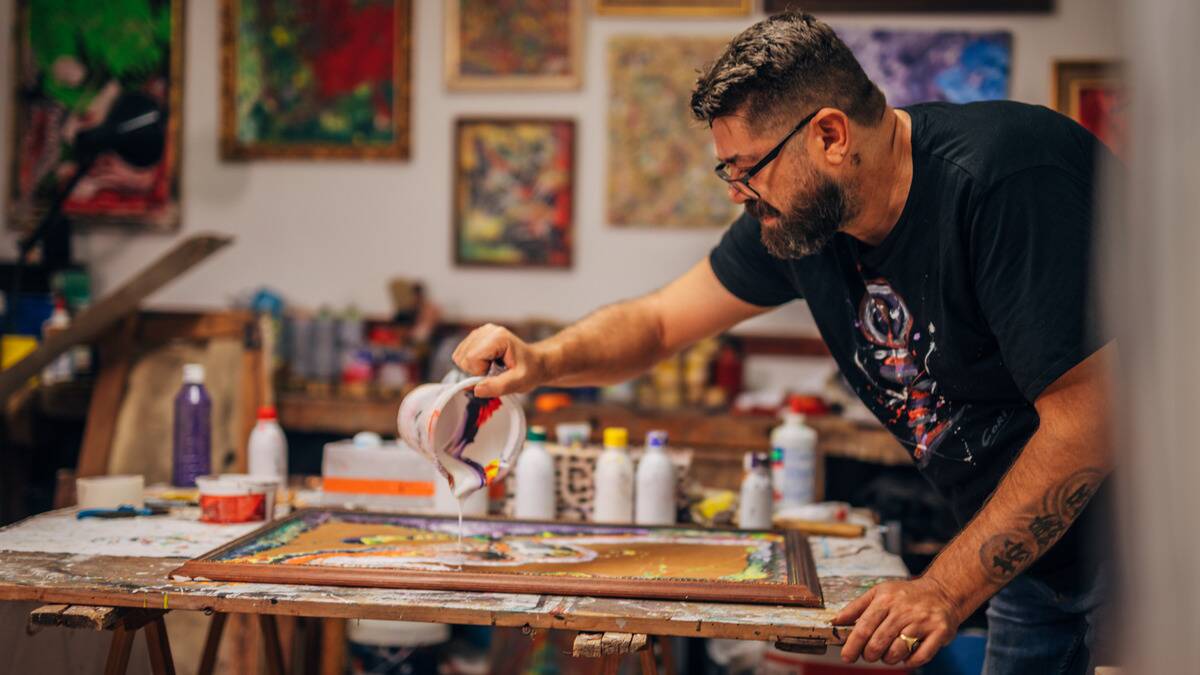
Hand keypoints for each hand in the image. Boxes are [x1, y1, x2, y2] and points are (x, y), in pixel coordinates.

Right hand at [451, 324, 550, 396]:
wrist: (535, 362)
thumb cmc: (529, 371)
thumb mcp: (518, 382)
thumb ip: (498, 386)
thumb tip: (476, 389)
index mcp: (498, 337)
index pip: (471, 358)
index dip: (479, 372)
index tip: (494, 375)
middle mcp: (487, 330)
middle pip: (462, 356)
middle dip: (475, 371)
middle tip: (493, 372)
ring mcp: (480, 332)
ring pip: (459, 355)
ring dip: (472, 368)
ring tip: (491, 367)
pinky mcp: (476, 336)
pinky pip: (461, 354)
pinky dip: (471, 363)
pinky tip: (486, 363)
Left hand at [833, 577, 960, 666]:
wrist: (942, 592)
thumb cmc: (906, 595)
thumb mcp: (879, 592)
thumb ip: (856, 606)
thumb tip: (836, 621)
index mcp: (886, 600)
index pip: (864, 627)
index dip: (853, 645)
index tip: (847, 656)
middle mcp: (903, 610)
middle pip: (878, 642)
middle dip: (869, 655)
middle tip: (869, 655)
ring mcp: (922, 621)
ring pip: (897, 651)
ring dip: (888, 659)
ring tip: (887, 655)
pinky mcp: (939, 632)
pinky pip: (921, 656)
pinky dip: (909, 662)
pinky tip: (905, 657)